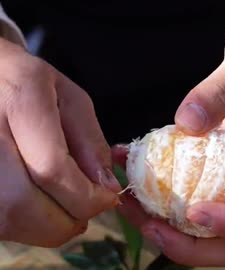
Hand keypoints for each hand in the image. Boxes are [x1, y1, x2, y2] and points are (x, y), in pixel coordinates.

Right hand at [0, 38, 119, 246]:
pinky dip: (20, 224)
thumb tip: (106, 188)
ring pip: (3, 220)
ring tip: (63, 212)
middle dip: (63, 222)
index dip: (86, 197)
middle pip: (20, 204)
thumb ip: (91, 142)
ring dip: (41, 229)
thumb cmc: (25, 84)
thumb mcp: (69, 99)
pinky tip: (36, 208)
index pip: (51, 169)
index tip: (107, 199)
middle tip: (85, 215)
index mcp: (19, 100)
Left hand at [116, 9, 224, 266]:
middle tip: (151, 225)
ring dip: (172, 228)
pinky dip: (162, 191)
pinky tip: (130, 166)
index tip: (196, 212)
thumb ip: (224, 87)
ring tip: (130, 204)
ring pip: (214, 224)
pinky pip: (194, 189)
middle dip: (197, 247)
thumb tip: (186, 125)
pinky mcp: (221, 161)